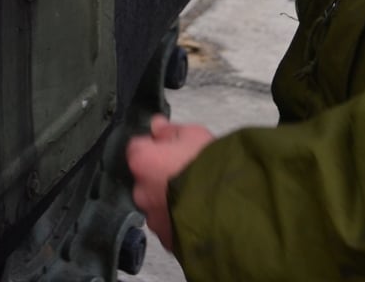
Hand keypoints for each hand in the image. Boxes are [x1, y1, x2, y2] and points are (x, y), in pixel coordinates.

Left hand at [126, 114, 214, 251]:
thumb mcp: (194, 135)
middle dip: (158, 176)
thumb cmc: (209, 165)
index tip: (168, 148)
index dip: (153, 147)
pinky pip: (168, 224)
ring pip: (155, 204)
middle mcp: (139, 191)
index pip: (136, 148)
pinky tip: (195, 214)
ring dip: (167, 200)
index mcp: (141, 161)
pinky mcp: (166, 238)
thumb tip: (156, 126)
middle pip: (144, 179)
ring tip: (193, 196)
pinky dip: (176, 220)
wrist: (228, 206)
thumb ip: (170, 130)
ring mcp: (151, 217)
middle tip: (183, 173)